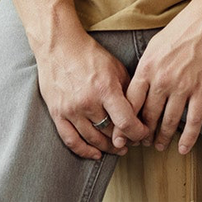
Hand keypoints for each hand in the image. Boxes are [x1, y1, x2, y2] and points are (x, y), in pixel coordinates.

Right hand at [36, 31, 147, 159]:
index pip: (125, 121)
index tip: (143, 134)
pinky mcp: (58, 114)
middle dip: (125, 139)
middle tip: (133, 141)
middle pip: (110, 132)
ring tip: (118, 148)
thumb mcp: (116, 67)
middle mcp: (88, 102)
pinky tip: (96, 154)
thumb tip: (139, 109)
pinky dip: (84, 151)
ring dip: (107, 148)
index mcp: (106, 88)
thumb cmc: (90, 55)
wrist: (60, 47)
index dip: (137, 132)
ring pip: (93, 139)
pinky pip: (71, 140)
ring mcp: (71, 110)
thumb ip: (127, 88)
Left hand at [117, 0, 201, 155]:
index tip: (123, 135)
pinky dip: (188, 138)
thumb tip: (137, 90)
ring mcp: (183, 86)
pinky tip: (183, 148)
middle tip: (142, 142)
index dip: (124, 124)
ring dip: (162, 138)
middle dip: (143, 134)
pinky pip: (193, 120)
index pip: (129, 105)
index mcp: (147, 68)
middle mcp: (162, 80)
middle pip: (147, 117)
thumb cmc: (182, 28)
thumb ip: (145, 69)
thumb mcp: (155, 46)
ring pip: (168, 122)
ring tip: (160, 145)